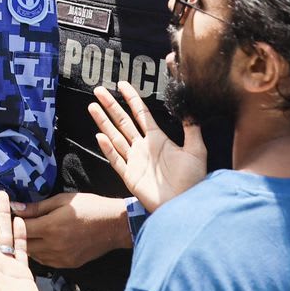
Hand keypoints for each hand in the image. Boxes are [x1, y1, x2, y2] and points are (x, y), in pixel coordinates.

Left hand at [16, 191, 131, 268]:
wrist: (114, 225)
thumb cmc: (89, 207)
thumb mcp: (62, 200)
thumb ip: (37, 207)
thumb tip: (15, 207)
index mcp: (51, 227)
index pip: (21, 228)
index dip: (13, 220)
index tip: (9, 214)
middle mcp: (54, 246)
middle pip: (25, 244)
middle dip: (18, 235)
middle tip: (16, 225)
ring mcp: (61, 258)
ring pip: (34, 255)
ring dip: (29, 245)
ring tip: (28, 234)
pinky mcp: (68, 264)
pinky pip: (46, 262)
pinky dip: (40, 253)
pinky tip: (41, 243)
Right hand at [90, 82, 205, 211]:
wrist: (185, 206)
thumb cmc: (193, 181)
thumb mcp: (197, 151)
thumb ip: (192, 129)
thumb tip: (188, 107)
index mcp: (157, 139)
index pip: (141, 114)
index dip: (132, 99)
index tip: (122, 84)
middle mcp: (143, 148)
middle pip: (123, 122)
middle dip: (111, 106)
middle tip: (99, 90)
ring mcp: (134, 161)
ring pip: (115, 137)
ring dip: (104, 122)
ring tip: (92, 106)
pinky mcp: (130, 176)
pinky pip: (116, 160)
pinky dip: (107, 149)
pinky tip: (100, 136)